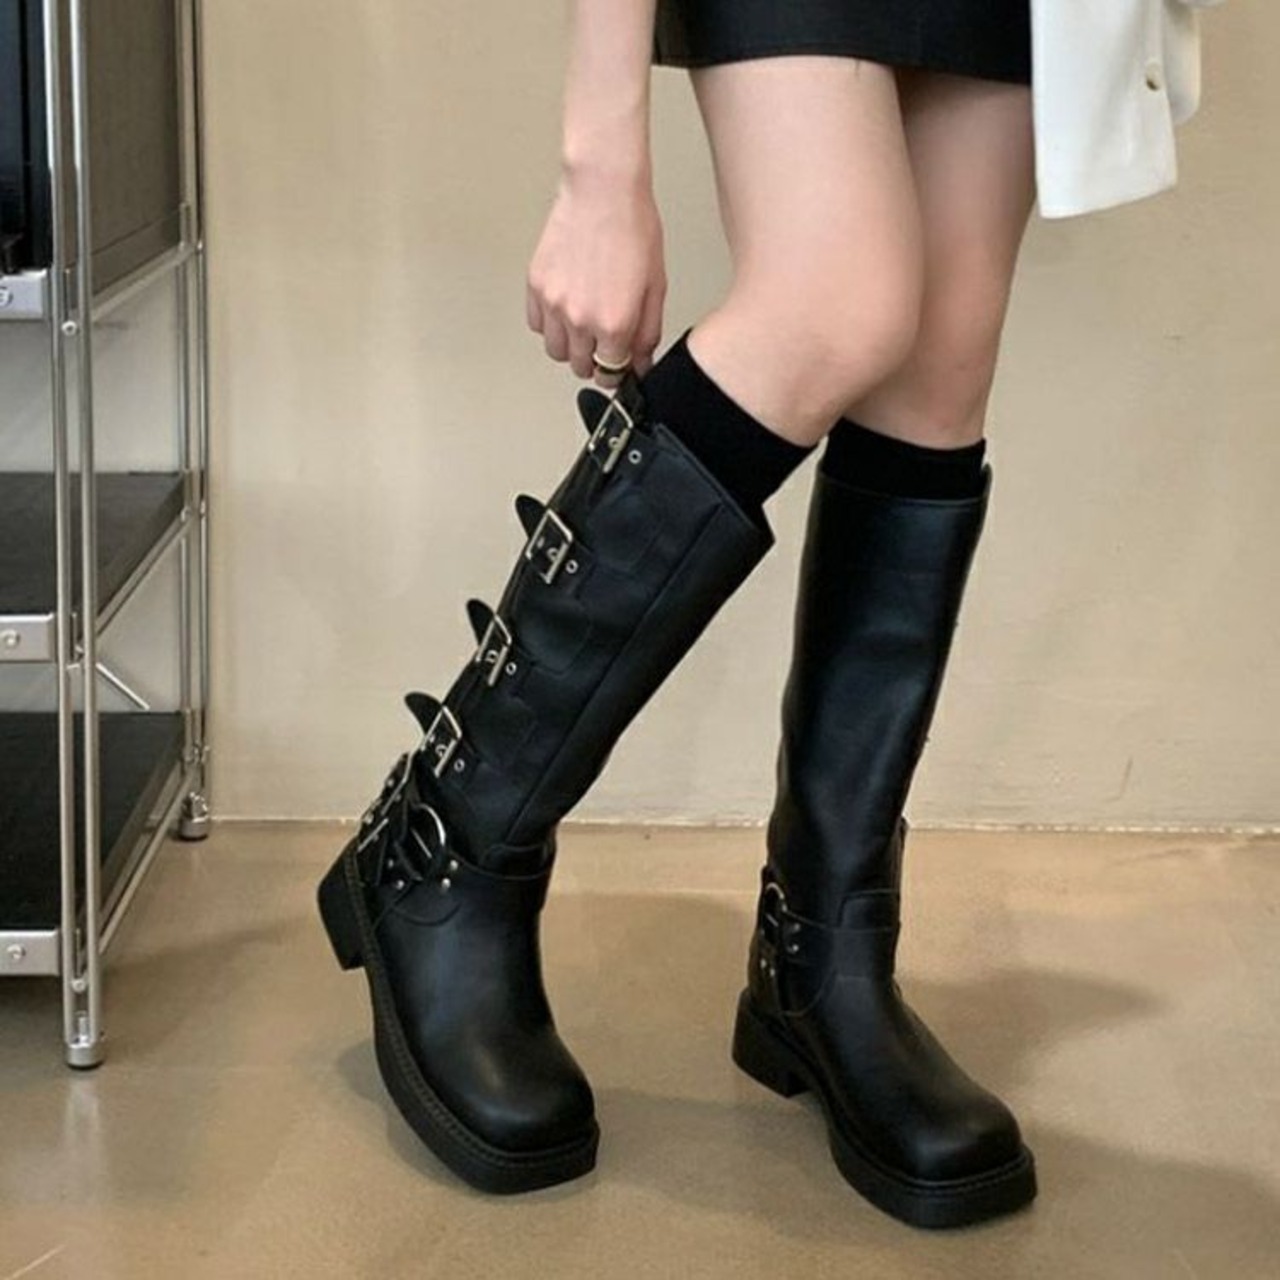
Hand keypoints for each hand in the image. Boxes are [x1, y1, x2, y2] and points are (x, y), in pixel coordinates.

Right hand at [525, 161, 665, 387]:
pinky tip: (566, 309)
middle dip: (595, 362)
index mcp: (613, 324)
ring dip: (571, 347)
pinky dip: (550, 325)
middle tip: (605, 343)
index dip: (618, 371)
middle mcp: (579, 320)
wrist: (603, 192)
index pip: (610, 374)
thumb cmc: (633, 230)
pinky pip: (537, 325)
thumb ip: (647, 333)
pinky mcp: (536, 286)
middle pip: (580, 367)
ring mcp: (553, 304)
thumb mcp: (655, 288)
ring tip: (585, 326)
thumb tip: (640, 362)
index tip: (619, 364)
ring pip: (556, 351)